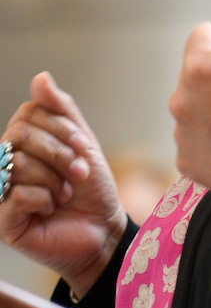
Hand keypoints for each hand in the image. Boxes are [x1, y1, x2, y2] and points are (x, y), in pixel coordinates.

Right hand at [0, 72, 127, 298]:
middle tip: (80, 171)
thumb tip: (40, 77)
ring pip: (18, 164)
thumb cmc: (91, 188)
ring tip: (67, 193)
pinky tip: (51, 209)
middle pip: (20, 134)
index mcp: (23, 143)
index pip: (28, 113)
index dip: (59, 126)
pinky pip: (17, 194)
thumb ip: (61, 110)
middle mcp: (5, 164)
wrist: (102, 230)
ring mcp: (0, 192)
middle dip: (59, 152)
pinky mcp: (2, 220)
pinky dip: (44, 199)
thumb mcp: (81, 143)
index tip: (82, 145)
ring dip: (55, 178)